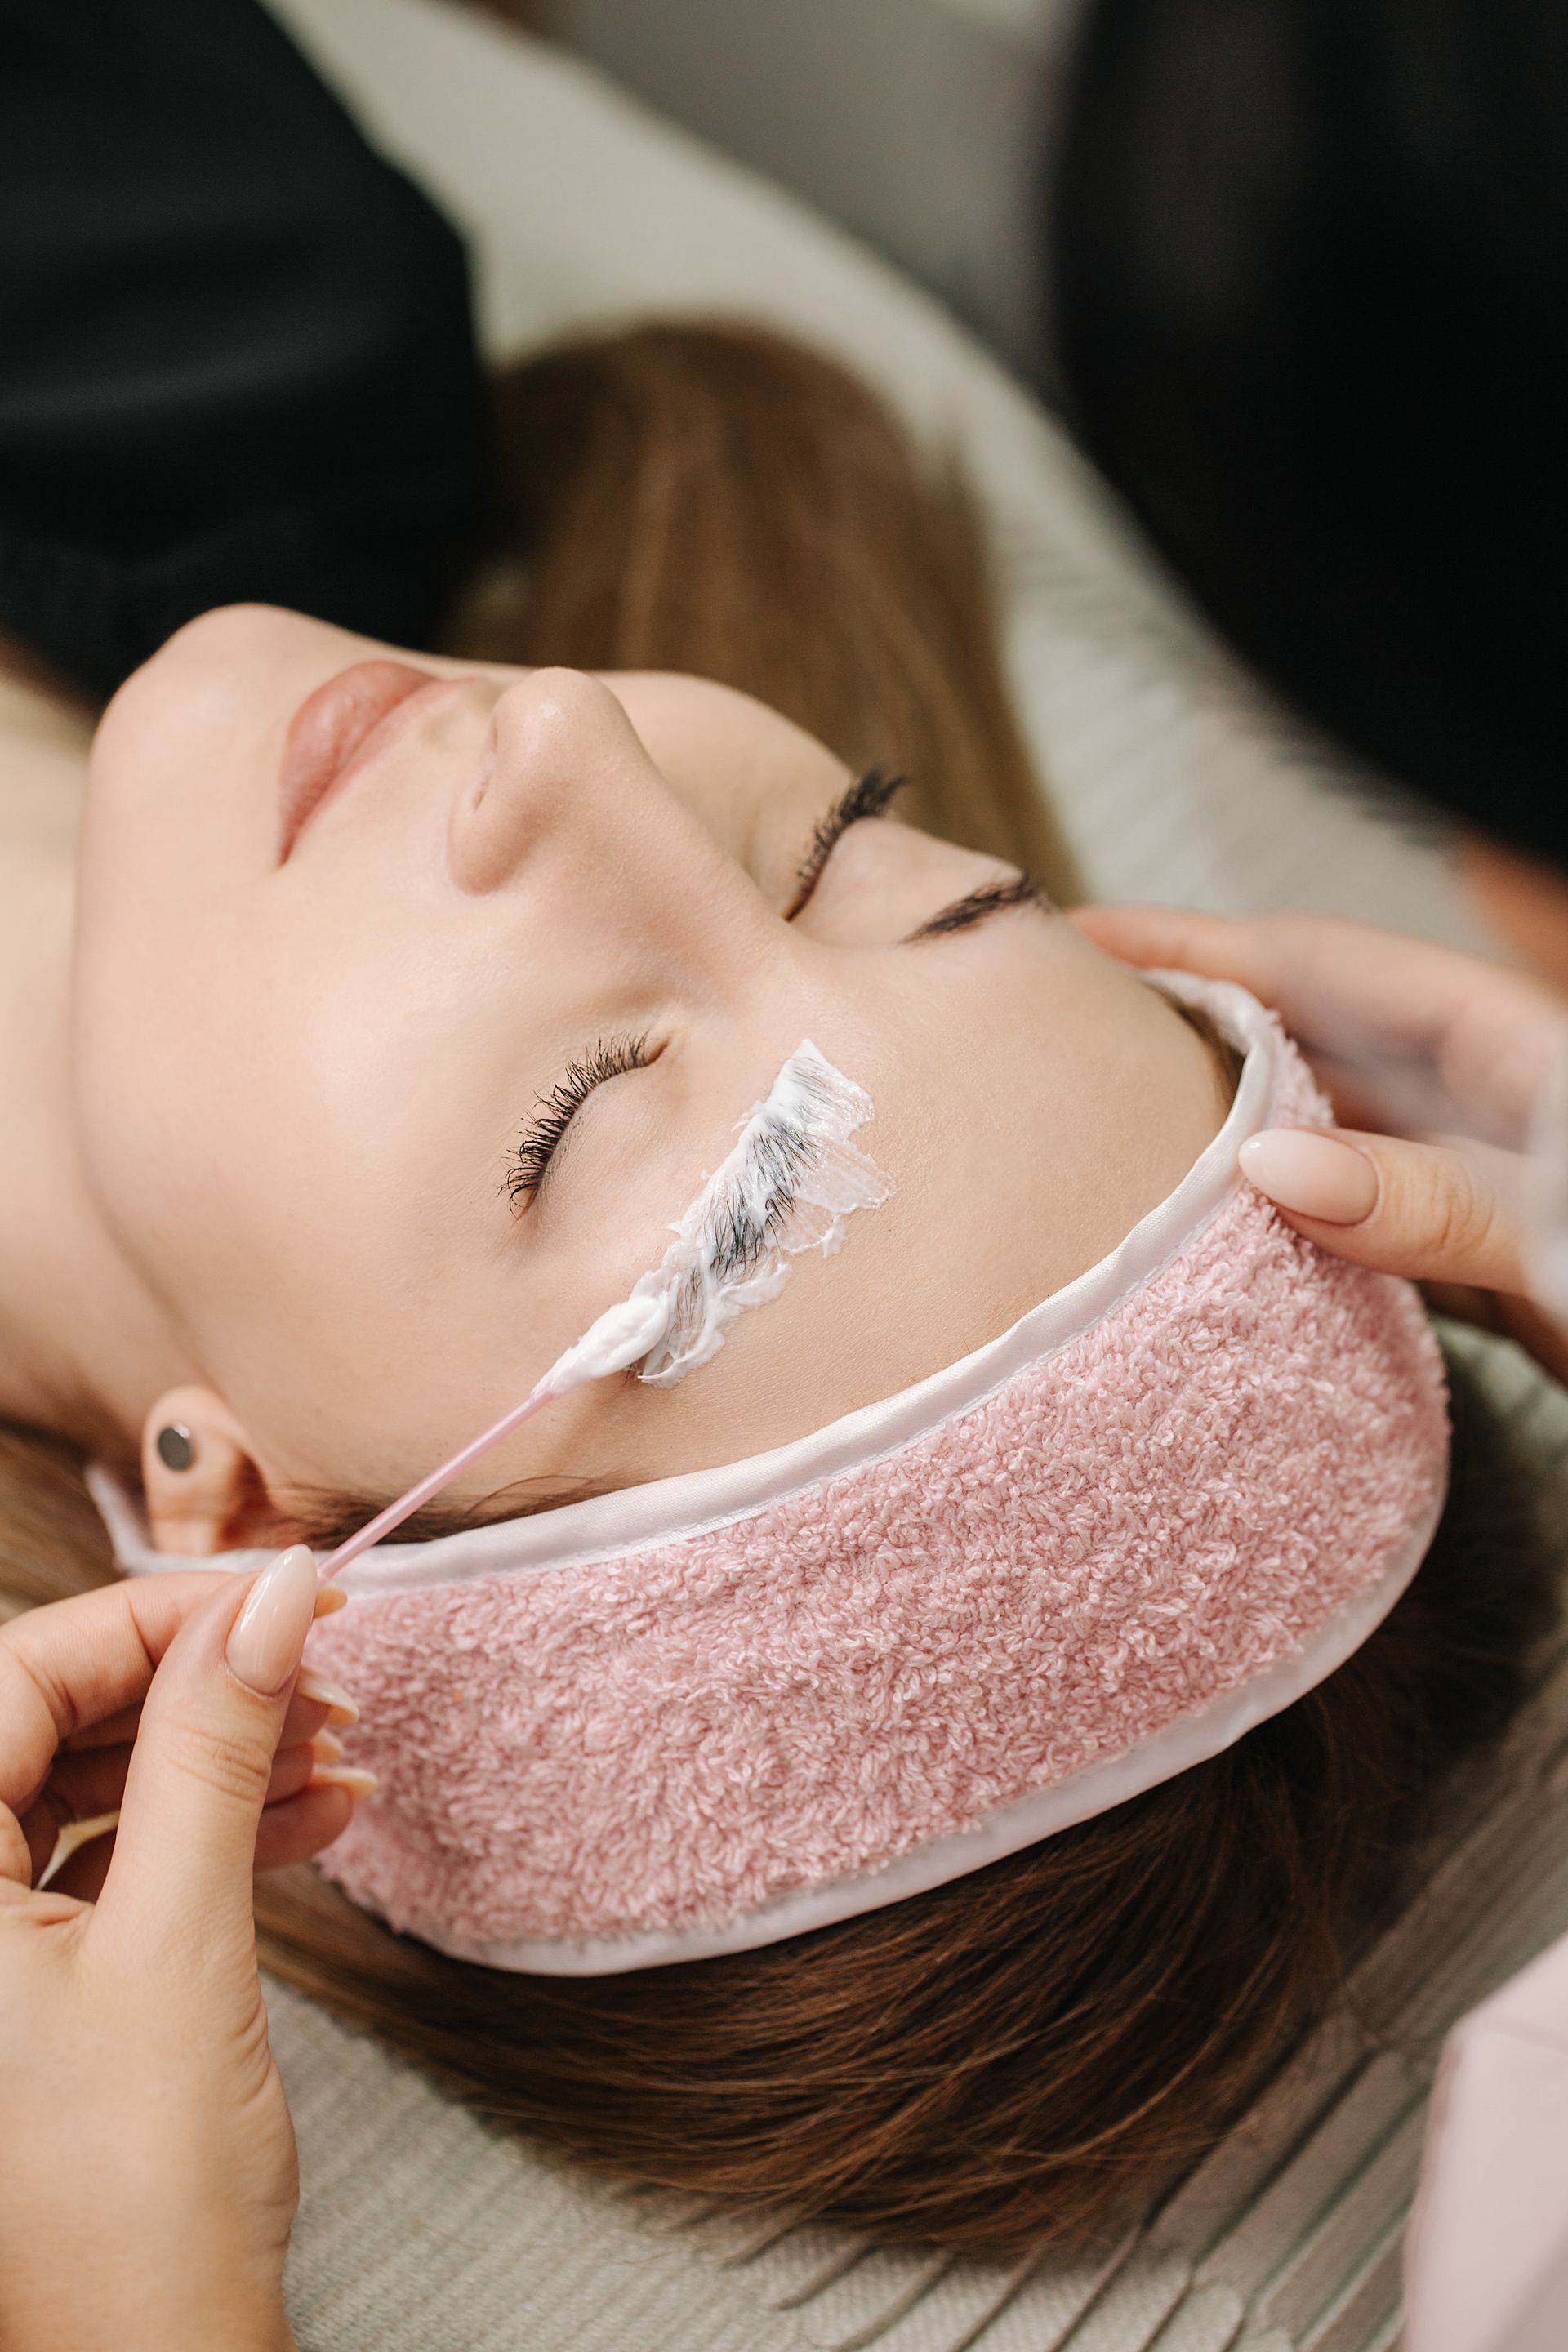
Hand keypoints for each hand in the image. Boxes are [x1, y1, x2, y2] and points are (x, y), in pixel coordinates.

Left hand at [0, 1552, 367, 2351]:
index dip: (161, 1615)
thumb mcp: (181, 1937)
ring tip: (341, 1749)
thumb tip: (272, 1595)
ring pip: (96, 1780)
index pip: (20, 1670)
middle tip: (325, 1670)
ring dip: (224, 1753)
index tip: (287, 1595)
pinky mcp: (38, 1977)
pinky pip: (120, 1852)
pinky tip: (319, 1814)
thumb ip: (214, 1745)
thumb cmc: (131, 2195)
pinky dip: (218, 1824)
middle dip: (202, 1683)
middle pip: (58, 1716)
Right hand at [1073, 906, 1567, 1380]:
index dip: (1191, 944)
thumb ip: (1429, 1193)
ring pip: (1317, 1136)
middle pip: (1299, 1041)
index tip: (1080, 942)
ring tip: (1106, 1146)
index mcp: (1494, 1036)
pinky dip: (1276, 1228)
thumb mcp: (1557, 1223)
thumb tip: (1268, 1164)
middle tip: (1062, 1046)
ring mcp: (1473, 1175)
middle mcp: (1472, 1095)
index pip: (1311, 962)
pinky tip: (1217, 1252)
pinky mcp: (1481, 1260)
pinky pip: (1350, 1225)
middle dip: (1184, 1031)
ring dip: (1222, 1138)